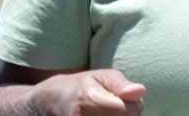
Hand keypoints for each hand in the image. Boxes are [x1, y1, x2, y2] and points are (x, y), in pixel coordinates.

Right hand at [30, 69, 145, 114]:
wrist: (49, 103)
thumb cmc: (80, 87)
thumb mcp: (100, 76)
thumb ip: (121, 85)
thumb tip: (140, 91)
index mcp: (88, 98)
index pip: (129, 111)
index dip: (133, 105)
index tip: (123, 98)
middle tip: (112, 108)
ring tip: (105, 114)